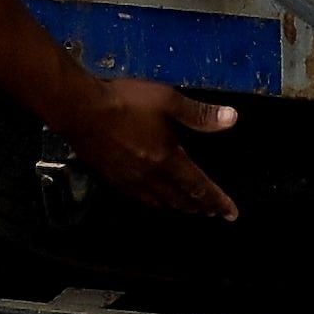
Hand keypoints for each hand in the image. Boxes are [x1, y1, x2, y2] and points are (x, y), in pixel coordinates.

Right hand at [67, 77, 240, 221]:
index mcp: (168, 160)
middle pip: (181, 199)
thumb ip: (199, 114)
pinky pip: (140, 199)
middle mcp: (151, 177)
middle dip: (200, 207)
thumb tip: (232, 119)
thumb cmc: (127, 102)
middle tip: (213, 212)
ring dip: (179, 207)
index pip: (199, 187)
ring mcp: (130, 181)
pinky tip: (155, 200)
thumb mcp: (168, 100)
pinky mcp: (113, 179)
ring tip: (189, 208)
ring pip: (160, 203)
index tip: (231, 214)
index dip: (217, 201)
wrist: (82, 110)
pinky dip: (156, 203)